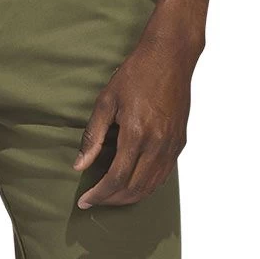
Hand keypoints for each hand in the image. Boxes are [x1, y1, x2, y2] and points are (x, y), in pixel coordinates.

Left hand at [72, 24, 196, 207]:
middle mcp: (158, 145)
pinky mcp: (180, 143)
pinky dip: (147, 186)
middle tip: (95, 200)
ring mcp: (172, 146)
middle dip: (112, 200)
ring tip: (111, 196)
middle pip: (135, 189)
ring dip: (130, 197)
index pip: (117, 178)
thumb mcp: (107, 100)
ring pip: (151, 187)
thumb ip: (93, 135)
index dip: (100, 194)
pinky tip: (133, 182)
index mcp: (136, 133)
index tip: (85, 201)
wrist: (170, 57)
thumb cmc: (136, 74)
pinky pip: (164, 175)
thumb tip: (80, 165)